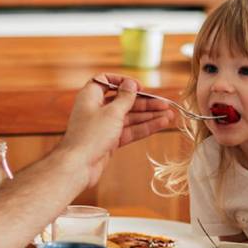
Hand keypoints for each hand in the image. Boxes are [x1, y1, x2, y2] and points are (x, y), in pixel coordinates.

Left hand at [60, 74, 174, 184]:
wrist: (79, 166)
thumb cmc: (90, 136)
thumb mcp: (112, 112)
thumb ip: (125, 98)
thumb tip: (131, 84)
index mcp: (91, 96)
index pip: (106, 81)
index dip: (123, 82)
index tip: (138, 87)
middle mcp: (96, 109)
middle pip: (124, 101)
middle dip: (145, 103)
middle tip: (164, 104)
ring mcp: (104, 126)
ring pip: (129, 117)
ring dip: (149, 116)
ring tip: (169, 115)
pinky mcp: (109, 141)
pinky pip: (129, 131)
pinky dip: (144, 128)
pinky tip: (160, 125)